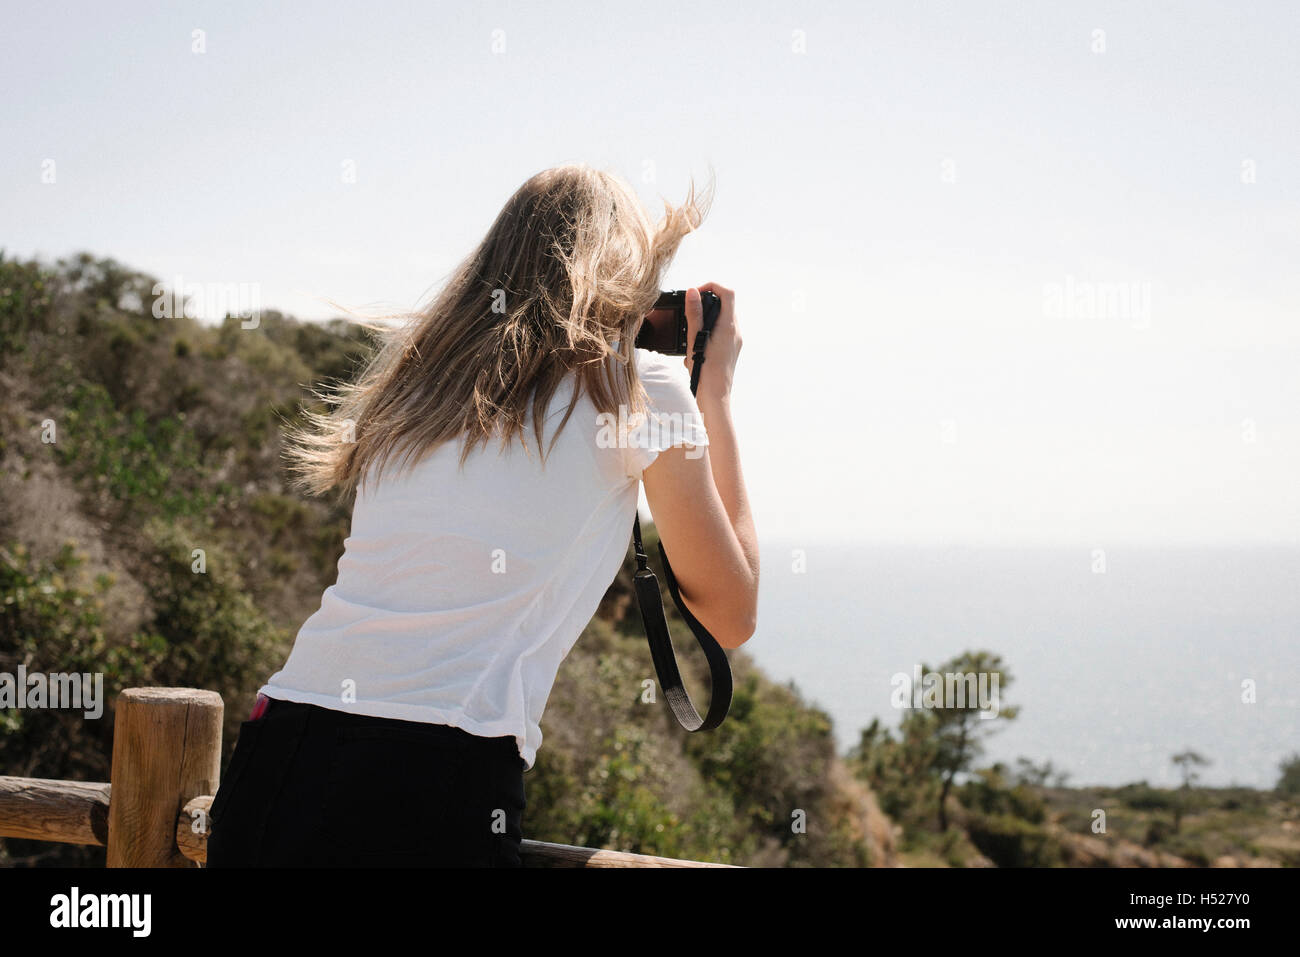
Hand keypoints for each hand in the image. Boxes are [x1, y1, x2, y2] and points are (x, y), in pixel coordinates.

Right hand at [683, 283, 740, 398]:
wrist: (715, 396)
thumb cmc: (705, 370)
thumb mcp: (695, 338)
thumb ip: (694, 313)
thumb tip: (693, 292)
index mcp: (729, 326)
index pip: (727, 293)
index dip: (712, 286)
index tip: (696, 293)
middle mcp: (735, 332)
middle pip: (725, 305)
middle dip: (705, 305)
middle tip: (690, 313)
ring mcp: (734, 341)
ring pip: (721, 319)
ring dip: (705, 320)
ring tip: (691, 335)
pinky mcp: (730, 350)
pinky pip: (720, 332)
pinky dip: (708, 333)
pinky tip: (696, 348)